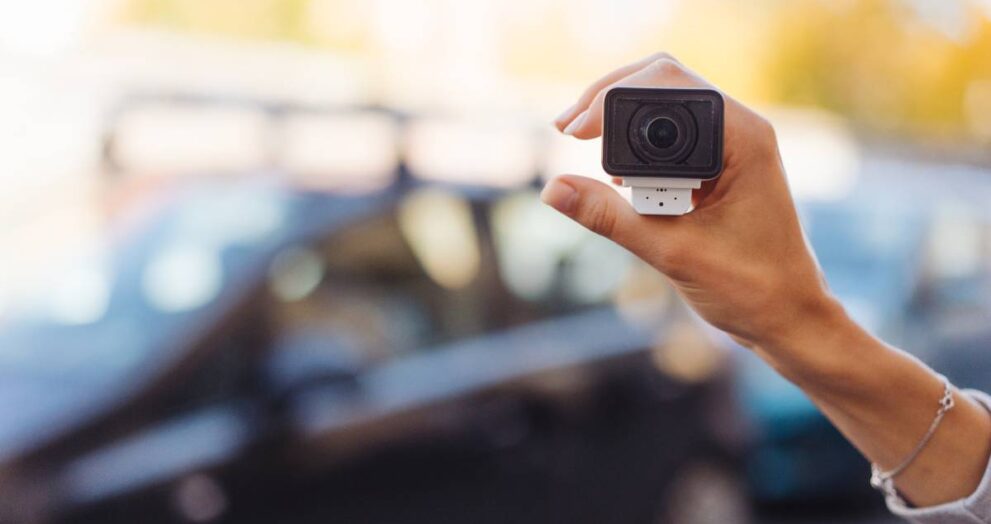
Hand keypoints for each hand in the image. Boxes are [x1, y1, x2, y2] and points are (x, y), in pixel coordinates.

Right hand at [544, 54, 844, 367]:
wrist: (790, 318)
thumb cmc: (750, 289)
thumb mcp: (670, 251)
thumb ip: (610, 218)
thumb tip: (554, 190)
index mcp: (743, 139)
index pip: (667, 84)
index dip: (612, 97)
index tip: (574, 132)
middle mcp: (741, 130)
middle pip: (664, 82)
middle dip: (610, 99)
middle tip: (566, 129)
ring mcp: (733, 146)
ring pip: (666, 106)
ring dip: (620, 120)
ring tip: (579, 140)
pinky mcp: (722, 165)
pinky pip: (673, 136)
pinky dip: (637, 145)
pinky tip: (614, 173)